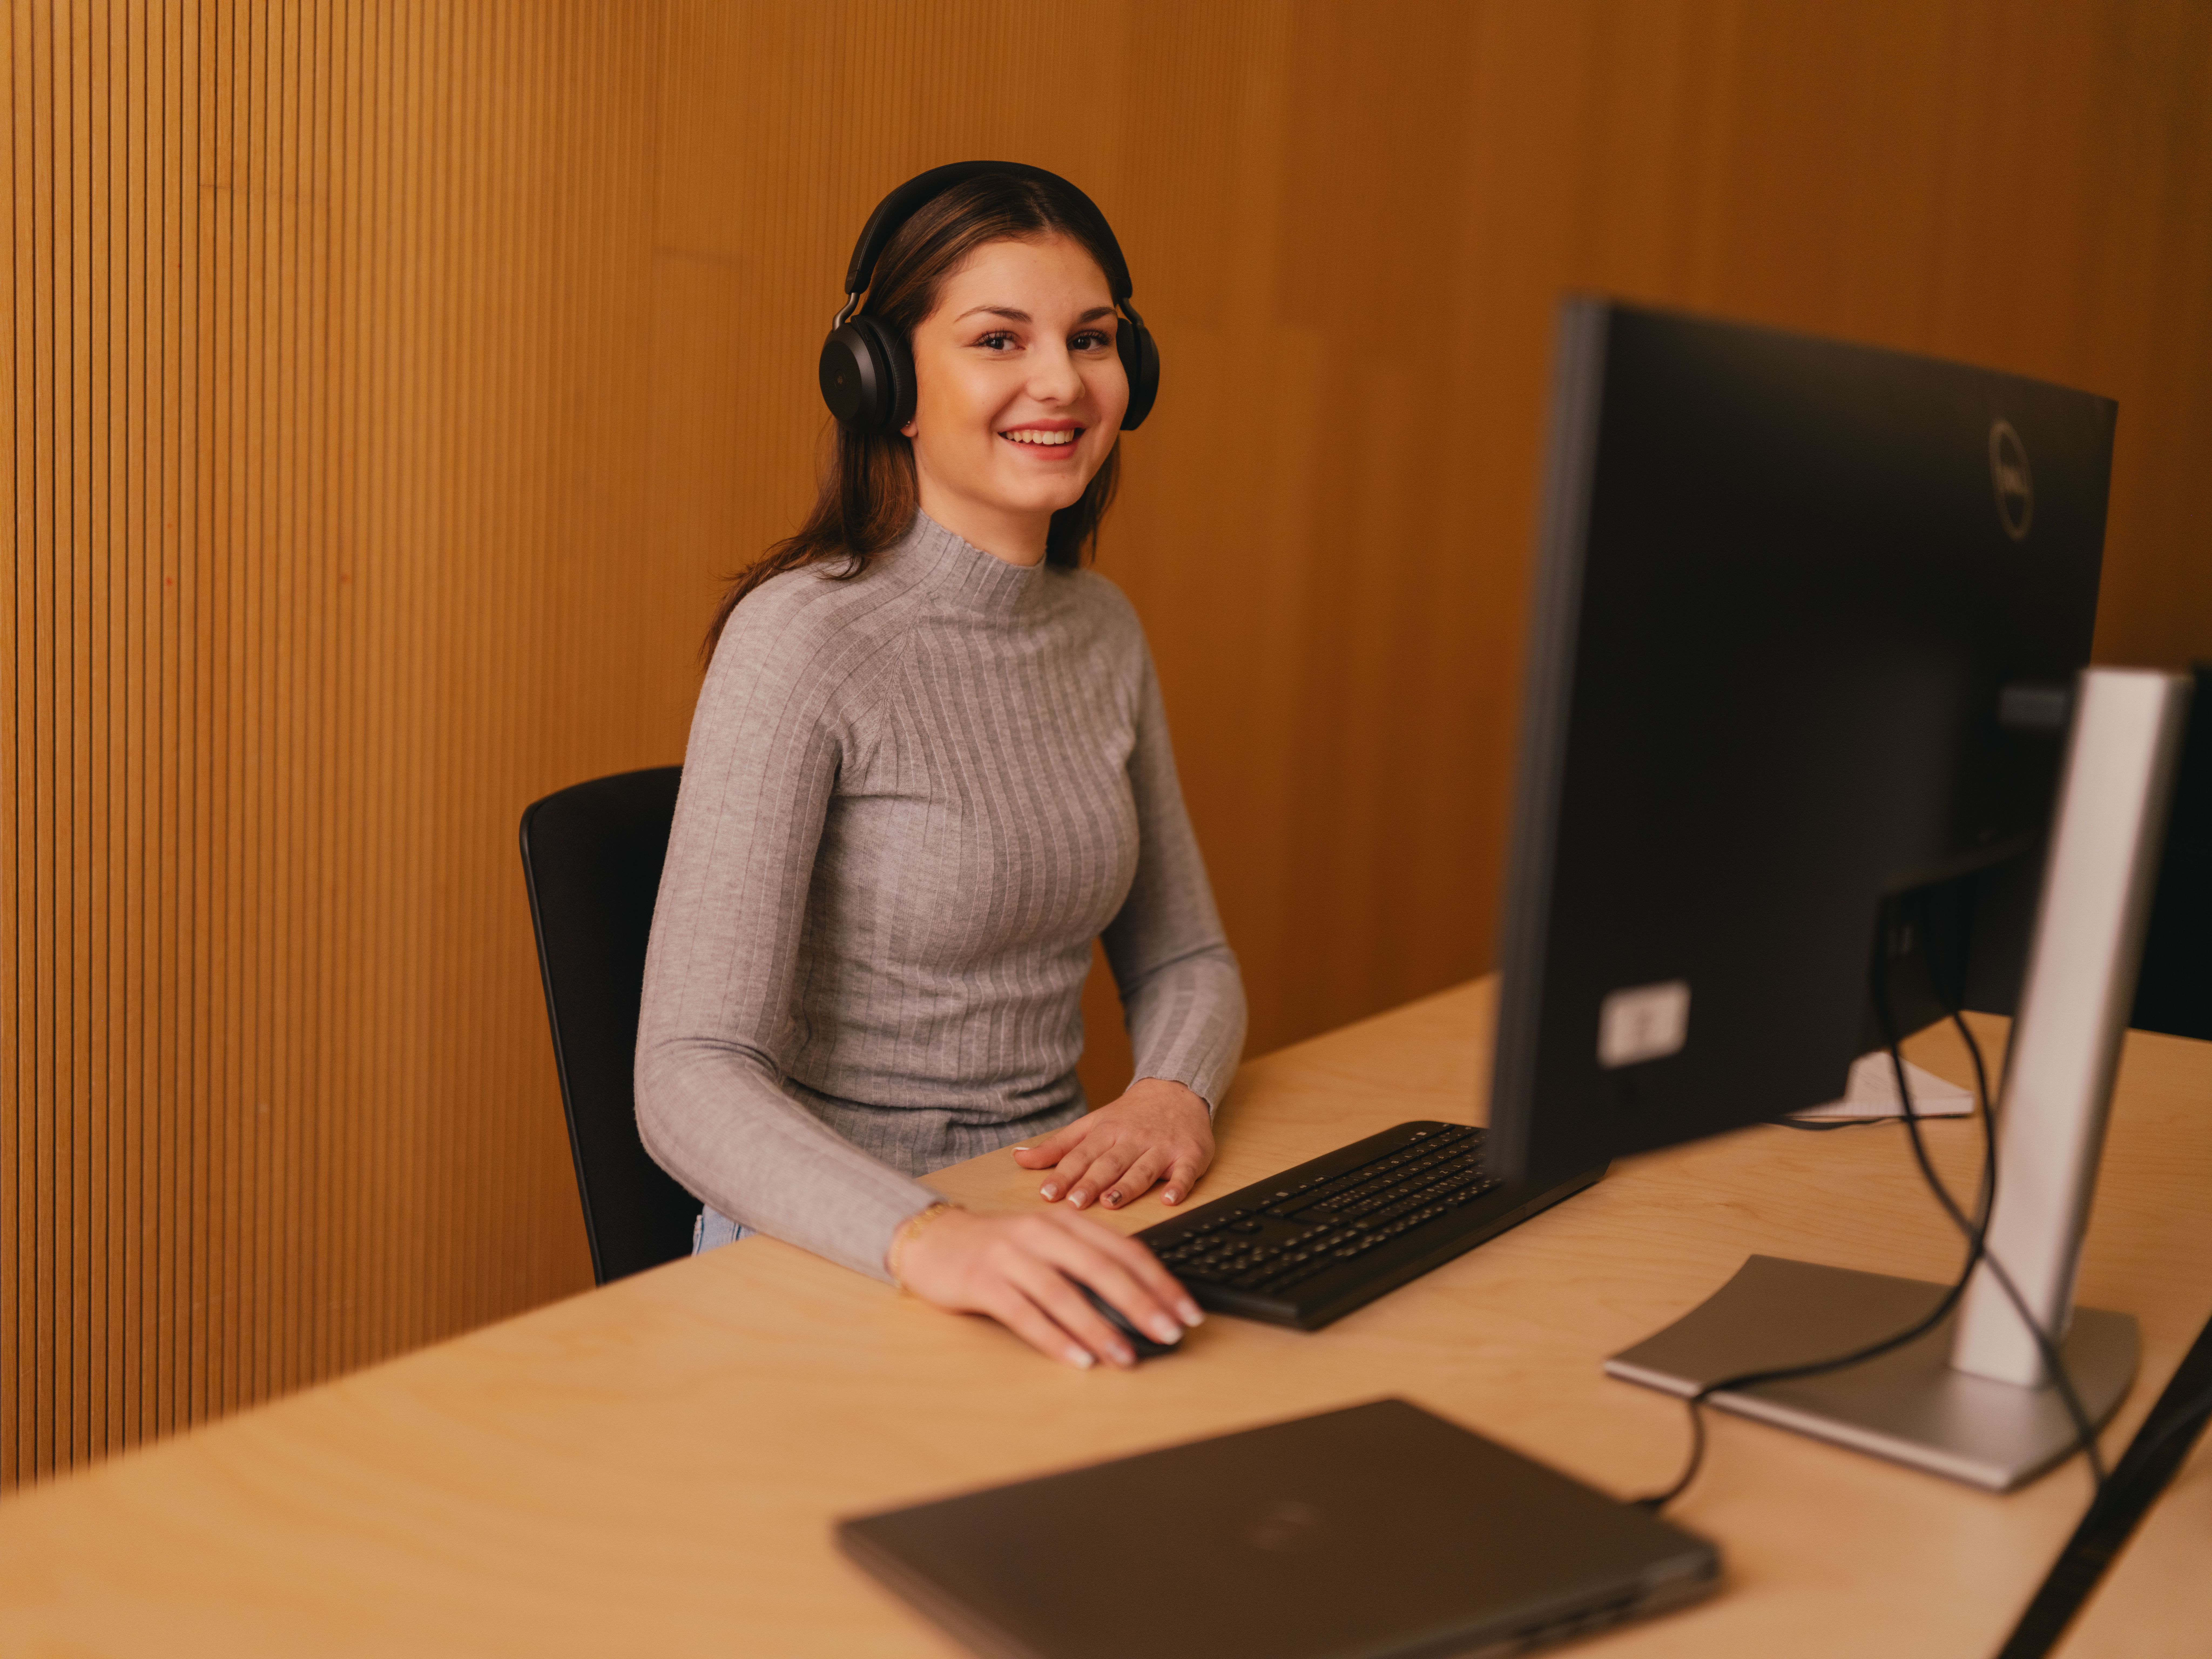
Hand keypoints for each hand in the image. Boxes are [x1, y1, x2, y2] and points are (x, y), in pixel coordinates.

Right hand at [892, 1208, 1203, 1368]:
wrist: (932, 1239)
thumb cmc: (999, 1248)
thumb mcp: (1048, 1244)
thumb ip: (1087, 1263)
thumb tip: (1140, 1303)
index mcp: (1066, 1222)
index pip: (1125, 1250)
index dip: (1161, 1282)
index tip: (1188, 1312)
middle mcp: (1041, 1233)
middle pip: (1102, 1269)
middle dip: (1142, 1304)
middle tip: (1170, 1334)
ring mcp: (1010, 1256)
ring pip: (1064, 1293)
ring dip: (1100, 1328)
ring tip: (1127, 1356)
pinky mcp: (983, 1281)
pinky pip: (1025, 1313)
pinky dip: (1054, 1338)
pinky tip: (1077, 1359)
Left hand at [1012, 1077, 1213, 1210]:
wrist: (1176, 1089)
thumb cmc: (1129, 1115)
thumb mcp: (1091, 1125)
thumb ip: (1058, 1146)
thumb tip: (1019, 1158)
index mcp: (1106, 1132)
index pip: (1080, 1155)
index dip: (1064, 1175)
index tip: (1047, 1193)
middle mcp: (1132, 1139)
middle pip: (1109, 1163)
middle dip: (1091, 1183)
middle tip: (1074, 1203)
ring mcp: (1161, 1147)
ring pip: (1142, 1169)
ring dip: (1127, 1186)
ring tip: (1111, 1202)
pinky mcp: (1189, 1155)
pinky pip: (1185, 1172)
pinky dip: (1179, 1185)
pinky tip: (1170, 1199)